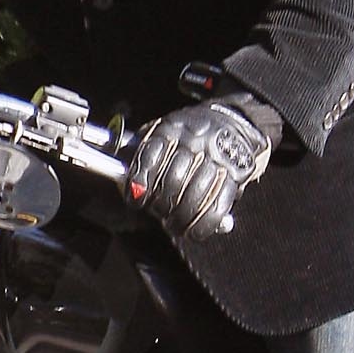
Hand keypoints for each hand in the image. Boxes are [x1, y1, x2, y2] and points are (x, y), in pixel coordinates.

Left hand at [125, 97, 275, 240]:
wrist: (234, 120)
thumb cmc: (188, 134)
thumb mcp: (162, 130)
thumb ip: (141, 151)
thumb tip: (119, 178)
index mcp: (170, 130)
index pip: (149, 158)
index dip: (139, 184)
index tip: (136, 201)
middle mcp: (193, 143)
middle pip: (172, 181)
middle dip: (160, 205)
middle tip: (157, 212)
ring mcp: (215, 159)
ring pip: (194, 196)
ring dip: (179, 219)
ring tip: (173, 225)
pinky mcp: (234, 175)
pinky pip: (217, 206)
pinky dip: (203, 225)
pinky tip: (192, 232)